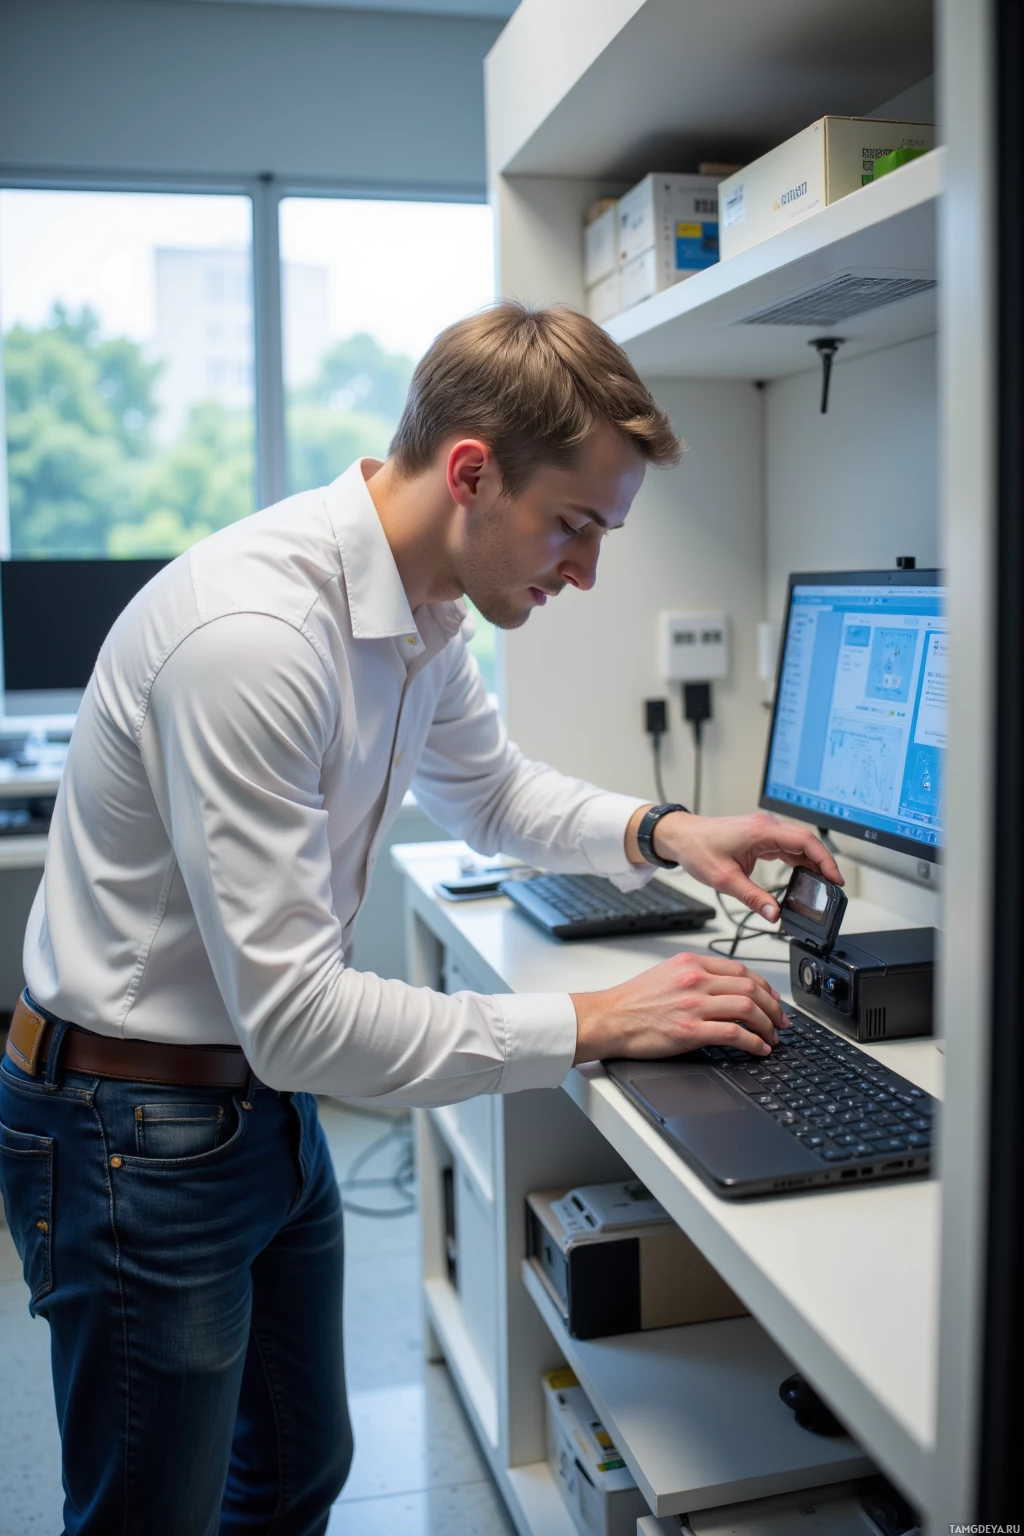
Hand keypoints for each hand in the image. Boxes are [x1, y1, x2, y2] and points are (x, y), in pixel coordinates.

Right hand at [571, 951, 786, 1064]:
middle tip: (782, 1021)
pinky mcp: (691, 1030)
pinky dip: (754, 1042)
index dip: (764, 986)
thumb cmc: (632, 1001)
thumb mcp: (667, 974)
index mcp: (691, 963)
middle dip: (773, 1006)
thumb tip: (726, 990)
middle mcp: (695, 980)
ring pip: (748, 1008)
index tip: (772, 999)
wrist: (609, 1018)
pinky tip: (759, 1048)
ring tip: (773, 1036)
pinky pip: (734, 1034)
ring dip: (768, 1025)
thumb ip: (696, 977)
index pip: (740, 969)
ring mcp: (694, 1004)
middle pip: (750, 987)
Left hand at [637, 808, 842, 920]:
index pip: (805, 841)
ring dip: (811, 862)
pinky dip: (798, 861)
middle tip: (834, 886)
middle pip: (806, 842)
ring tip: (822, 885)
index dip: (825, 859)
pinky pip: (787, 847)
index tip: (835, 878)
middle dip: (823, 863)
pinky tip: (803, 875)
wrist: (680, 837)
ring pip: (798, 844)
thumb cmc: (697, 849)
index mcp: (762, 831)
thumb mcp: (725, 879)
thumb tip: (774, 913)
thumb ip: (752, 898)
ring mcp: (763, 830)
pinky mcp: (759, 836)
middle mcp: (766, 826)